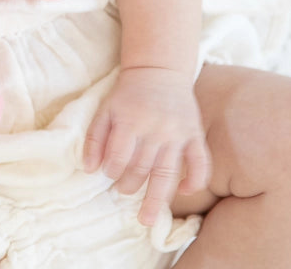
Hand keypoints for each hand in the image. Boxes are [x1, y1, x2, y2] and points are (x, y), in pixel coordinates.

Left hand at [84, 66, 210, 225]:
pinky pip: (201, 161)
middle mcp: (155, 129)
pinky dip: (196, 179)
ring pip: (168, 172)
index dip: (112, 170)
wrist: (159, 71)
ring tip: (146, 219)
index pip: (119, 157)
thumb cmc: (128, 94)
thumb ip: (94, 138)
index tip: (109, 174)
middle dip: (129, 185)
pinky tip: (185, 191)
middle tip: (122, 192)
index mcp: (131, 121)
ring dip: (157, 198)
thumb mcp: (105, 109)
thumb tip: (89, 169)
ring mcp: (178, 133)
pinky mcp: (194, 134)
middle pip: (141, 168)